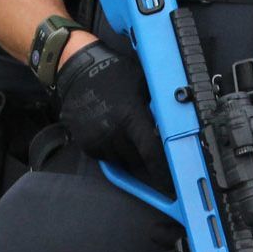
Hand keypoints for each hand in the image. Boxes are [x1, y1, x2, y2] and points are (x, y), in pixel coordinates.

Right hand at [55, 40, 166, 186]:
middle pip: (138, 160)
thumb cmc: (113, 72)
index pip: (152, 153)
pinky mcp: (85, 142)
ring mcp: (97, 138)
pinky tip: (112, 133)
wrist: (77, 68)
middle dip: (146, 158)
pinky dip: (112, 151)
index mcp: (130, 116)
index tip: (171, 183)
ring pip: (121, 161)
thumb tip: (175, 124)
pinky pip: (105, 157)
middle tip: (149, 150)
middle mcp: (113, 132)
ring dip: (128, 154)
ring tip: (128, 136)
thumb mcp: (141, 83)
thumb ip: (154, 106)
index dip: (163, 171)